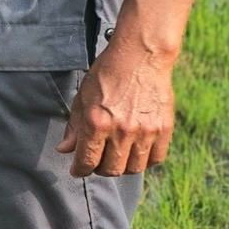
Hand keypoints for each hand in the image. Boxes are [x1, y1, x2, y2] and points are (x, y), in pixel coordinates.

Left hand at [56, 39, 176, 176]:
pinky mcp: (164, 129)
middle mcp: (122, 131)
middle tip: (97, 162)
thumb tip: (65, 150)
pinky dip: (145, 161)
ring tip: (117, 157)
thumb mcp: (82, 98)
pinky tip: (137, 152)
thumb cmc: (107, 75)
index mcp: (97, 123)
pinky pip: (156, 159)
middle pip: (111, 170)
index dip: (80, 170)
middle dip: (100, 169)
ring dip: (123, 167)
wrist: (140, 57)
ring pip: (134, 168)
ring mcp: (146, 131)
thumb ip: (74, 127)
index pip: (87, 161)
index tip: (78, 170)